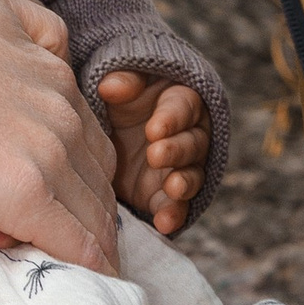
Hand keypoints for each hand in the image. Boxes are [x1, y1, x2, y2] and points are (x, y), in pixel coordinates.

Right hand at [0, 0, 122, 272]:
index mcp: (38, 56)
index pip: (78, 117)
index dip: (66, 153)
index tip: (45, 178)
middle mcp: (55, 99)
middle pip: (97, 162)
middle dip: (85, 197)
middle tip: (59, 228)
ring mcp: (44, 145)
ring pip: (94, 203)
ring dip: (86, 232)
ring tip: (78, 262)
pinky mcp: (22, 191)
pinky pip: (76, 240)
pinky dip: (92, 262)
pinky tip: (96, 280)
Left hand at [98, 72, 210, 235]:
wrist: (109, 131)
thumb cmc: (119, 99)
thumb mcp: (119, 83)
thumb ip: (122, 81)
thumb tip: (111, 86)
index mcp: (180, 101)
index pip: (184, 107)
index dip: (172, 118)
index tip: (154, 129)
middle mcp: (188, 135)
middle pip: (194, 143)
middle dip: (177, 150)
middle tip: (155, 155)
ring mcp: (180, 168)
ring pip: (192, 175)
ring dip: (184, 183)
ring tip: (172, 188)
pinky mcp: (167, 195)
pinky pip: (178, 206)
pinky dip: (174, 214)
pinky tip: (164, 223)